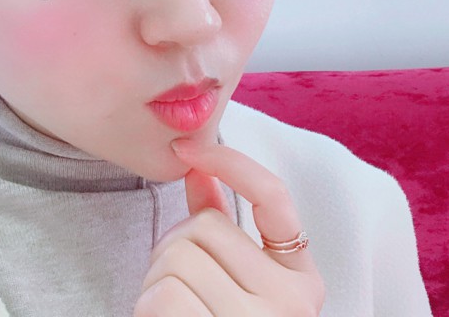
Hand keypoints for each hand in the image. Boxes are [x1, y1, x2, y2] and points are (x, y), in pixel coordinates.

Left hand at [133, 137, 325, 315]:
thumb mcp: (239, 284)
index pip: (274, 195)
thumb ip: (223, 228)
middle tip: (175, 285)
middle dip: (173, 245)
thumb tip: (196, 171)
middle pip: (205, 225)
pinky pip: (163, 297)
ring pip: (177, 256)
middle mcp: (292, 301)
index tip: (189, 148)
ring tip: (171, 314)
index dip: (231, 163)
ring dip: (155, 280)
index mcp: (301, 279)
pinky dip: (147, 308)